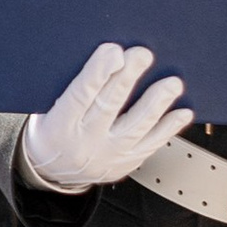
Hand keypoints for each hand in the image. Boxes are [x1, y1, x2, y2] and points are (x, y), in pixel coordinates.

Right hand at [20, 43, 190, 194]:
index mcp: (59, 126)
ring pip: (136, 127)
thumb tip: (99, 56)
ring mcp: (108, 154)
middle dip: (127, 78)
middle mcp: (85, 142)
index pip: (79, 96)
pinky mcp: (126, 162)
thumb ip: (68, 87)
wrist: (53, 174)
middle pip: (109, 106)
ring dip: (156, 103)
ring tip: (171, 84)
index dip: (97, 73)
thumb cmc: (51, 131)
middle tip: (142, 55)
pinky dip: (169, 128)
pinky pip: (151, 144)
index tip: (112, 52)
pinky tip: (181, 112)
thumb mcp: (45, 110)